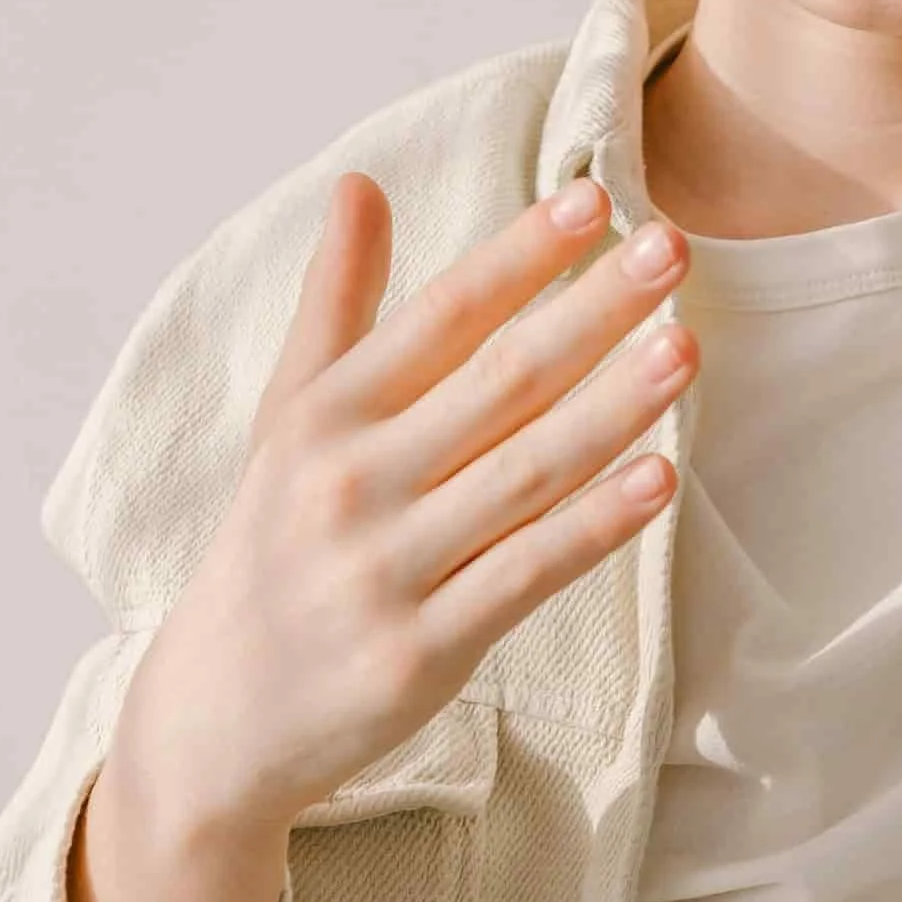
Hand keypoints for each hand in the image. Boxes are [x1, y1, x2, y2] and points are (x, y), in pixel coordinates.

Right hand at [118, 174, 695, 841]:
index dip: (521, 254)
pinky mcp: (421, 651)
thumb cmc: (271, 547)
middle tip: (671, 249)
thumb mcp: (285, 421)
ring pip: (525, 472)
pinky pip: (527, 573)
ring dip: (613, 406)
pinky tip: (660, 476)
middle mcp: (349, 483)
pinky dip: (594, 525)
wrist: (214, 717)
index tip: (596, 195)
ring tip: (686, 348)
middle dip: (590, 310)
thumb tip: (360, 184)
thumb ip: (335, 305)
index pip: (439, 315)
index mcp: (321, 417)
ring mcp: (386, 570)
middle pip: (497, 381)